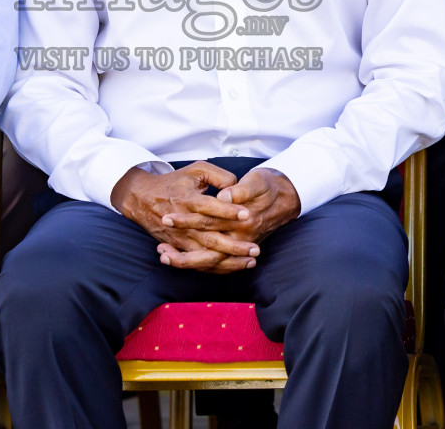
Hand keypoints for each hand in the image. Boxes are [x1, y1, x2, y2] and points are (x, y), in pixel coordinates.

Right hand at [111, 162, 259, 273]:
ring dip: (229, 260)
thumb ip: (219, 176)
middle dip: (234, 245)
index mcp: (188, 200)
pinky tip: (233, 267)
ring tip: (250, 262)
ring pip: (206, 255)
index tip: (247, 214)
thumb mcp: (196, 170)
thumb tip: (235, 189)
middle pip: (210, 237)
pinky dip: (216, 268)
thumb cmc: (174, 182)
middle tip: (255, 249)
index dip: (228, 210)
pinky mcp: (179, 247)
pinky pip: (198, 262)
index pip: (210, 207)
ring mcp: (180, 238)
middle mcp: (184, 223)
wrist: (142, 199)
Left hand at [157, 168, 301, 271]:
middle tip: (158, 247)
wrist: (286, 199)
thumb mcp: (258, 181)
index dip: (187, 220)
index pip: (209, 221)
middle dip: (181, 249)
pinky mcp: (236, 249)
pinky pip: (214, 263)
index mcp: (242, 220)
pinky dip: (195, 263)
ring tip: (163, 256)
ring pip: (209, 261)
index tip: (166, 217)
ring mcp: (238, 245)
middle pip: (206, 248)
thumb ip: (241, 190)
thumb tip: (224, 196)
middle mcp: (240, 237)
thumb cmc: (268, 186)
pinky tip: (176, 258)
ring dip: (185, 261)